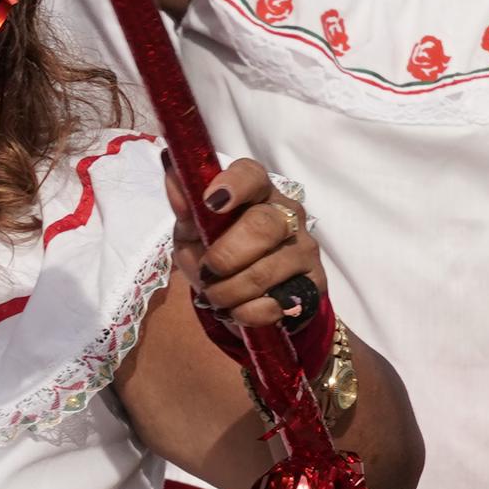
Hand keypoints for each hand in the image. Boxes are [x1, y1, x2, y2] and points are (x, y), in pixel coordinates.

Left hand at [189, 161, 322, 328]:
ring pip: (266, 270)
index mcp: (256, 194)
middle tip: (208, 272)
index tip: (211, 203)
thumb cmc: (217, 256)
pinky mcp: (315, 283)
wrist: (245, 300)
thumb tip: (173, 177)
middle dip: (225, 256)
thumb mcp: (192, 235)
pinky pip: (278, 302)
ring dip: (229, 292)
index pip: (251, 175)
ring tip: (216, 298)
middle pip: (263, 225)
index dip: (233, 185)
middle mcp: (287, 215)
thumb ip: (185, 210)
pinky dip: (248, 312)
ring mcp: (305, 248)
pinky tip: (240, 310)